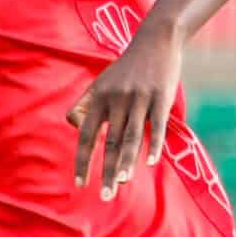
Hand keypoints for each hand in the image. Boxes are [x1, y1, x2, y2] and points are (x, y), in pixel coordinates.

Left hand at [67, 26, 182, 200]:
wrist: (156, 40)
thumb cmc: (126, 67)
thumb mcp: (101, 82)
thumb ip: (86, 104)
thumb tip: (74, 126)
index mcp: (99, 98)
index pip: (86, 135)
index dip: (83, 160)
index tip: (79, 184)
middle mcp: (117, 100)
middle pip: (109, 142)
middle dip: (106, 171)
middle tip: (105, 196)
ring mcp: (140, 99)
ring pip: (131, 137)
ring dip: (126, 162)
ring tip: (122, 184)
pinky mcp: (161, 98)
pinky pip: (157, 126)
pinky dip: (154, 145)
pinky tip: (150, 163)